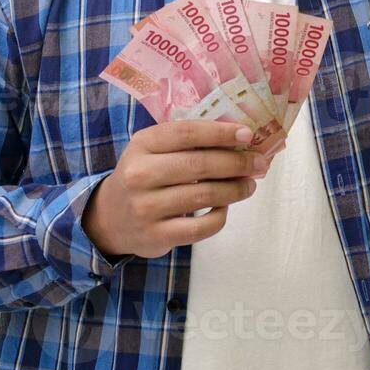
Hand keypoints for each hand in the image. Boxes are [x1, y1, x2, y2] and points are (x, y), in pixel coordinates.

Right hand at [81, 120, 267, 258]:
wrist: (110, 218)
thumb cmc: (145, 175)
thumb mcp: (154, 150)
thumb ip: (188, 142)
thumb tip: (240, 139)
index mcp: (143, 144)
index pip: (186, 133)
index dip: (220, 133)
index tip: (248, 134)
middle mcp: (140, 174)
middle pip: (198, 165)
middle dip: (236, 163)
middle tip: (259, 163)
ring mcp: (145, 207)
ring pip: (203, 196)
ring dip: (234, 189)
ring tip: (249, 185)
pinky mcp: (156, 236)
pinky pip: (199, 228)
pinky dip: (220, 217)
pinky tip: (225, 208)